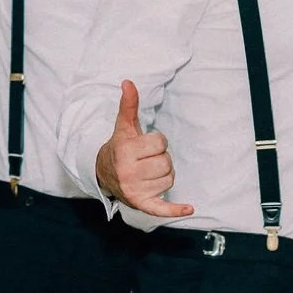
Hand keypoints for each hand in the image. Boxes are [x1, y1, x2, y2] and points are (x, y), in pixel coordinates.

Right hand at [94, 80, 192, 217]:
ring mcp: (134, 190)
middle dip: (160, 159)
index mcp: (125, 152)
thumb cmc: (120, 147)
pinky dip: (175, 210)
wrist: (103, 173)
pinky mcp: (141, 204)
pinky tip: (189, 209)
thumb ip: (129, 105)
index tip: (144, 145)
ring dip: (163, 175)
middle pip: (166, 163)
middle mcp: (128, 173)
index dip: (156, 142)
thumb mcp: (124, 126)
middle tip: (145, 160)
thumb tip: (128, 82)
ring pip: (169, 180)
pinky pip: (161, 208)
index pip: (160, 143)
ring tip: (147, 173)